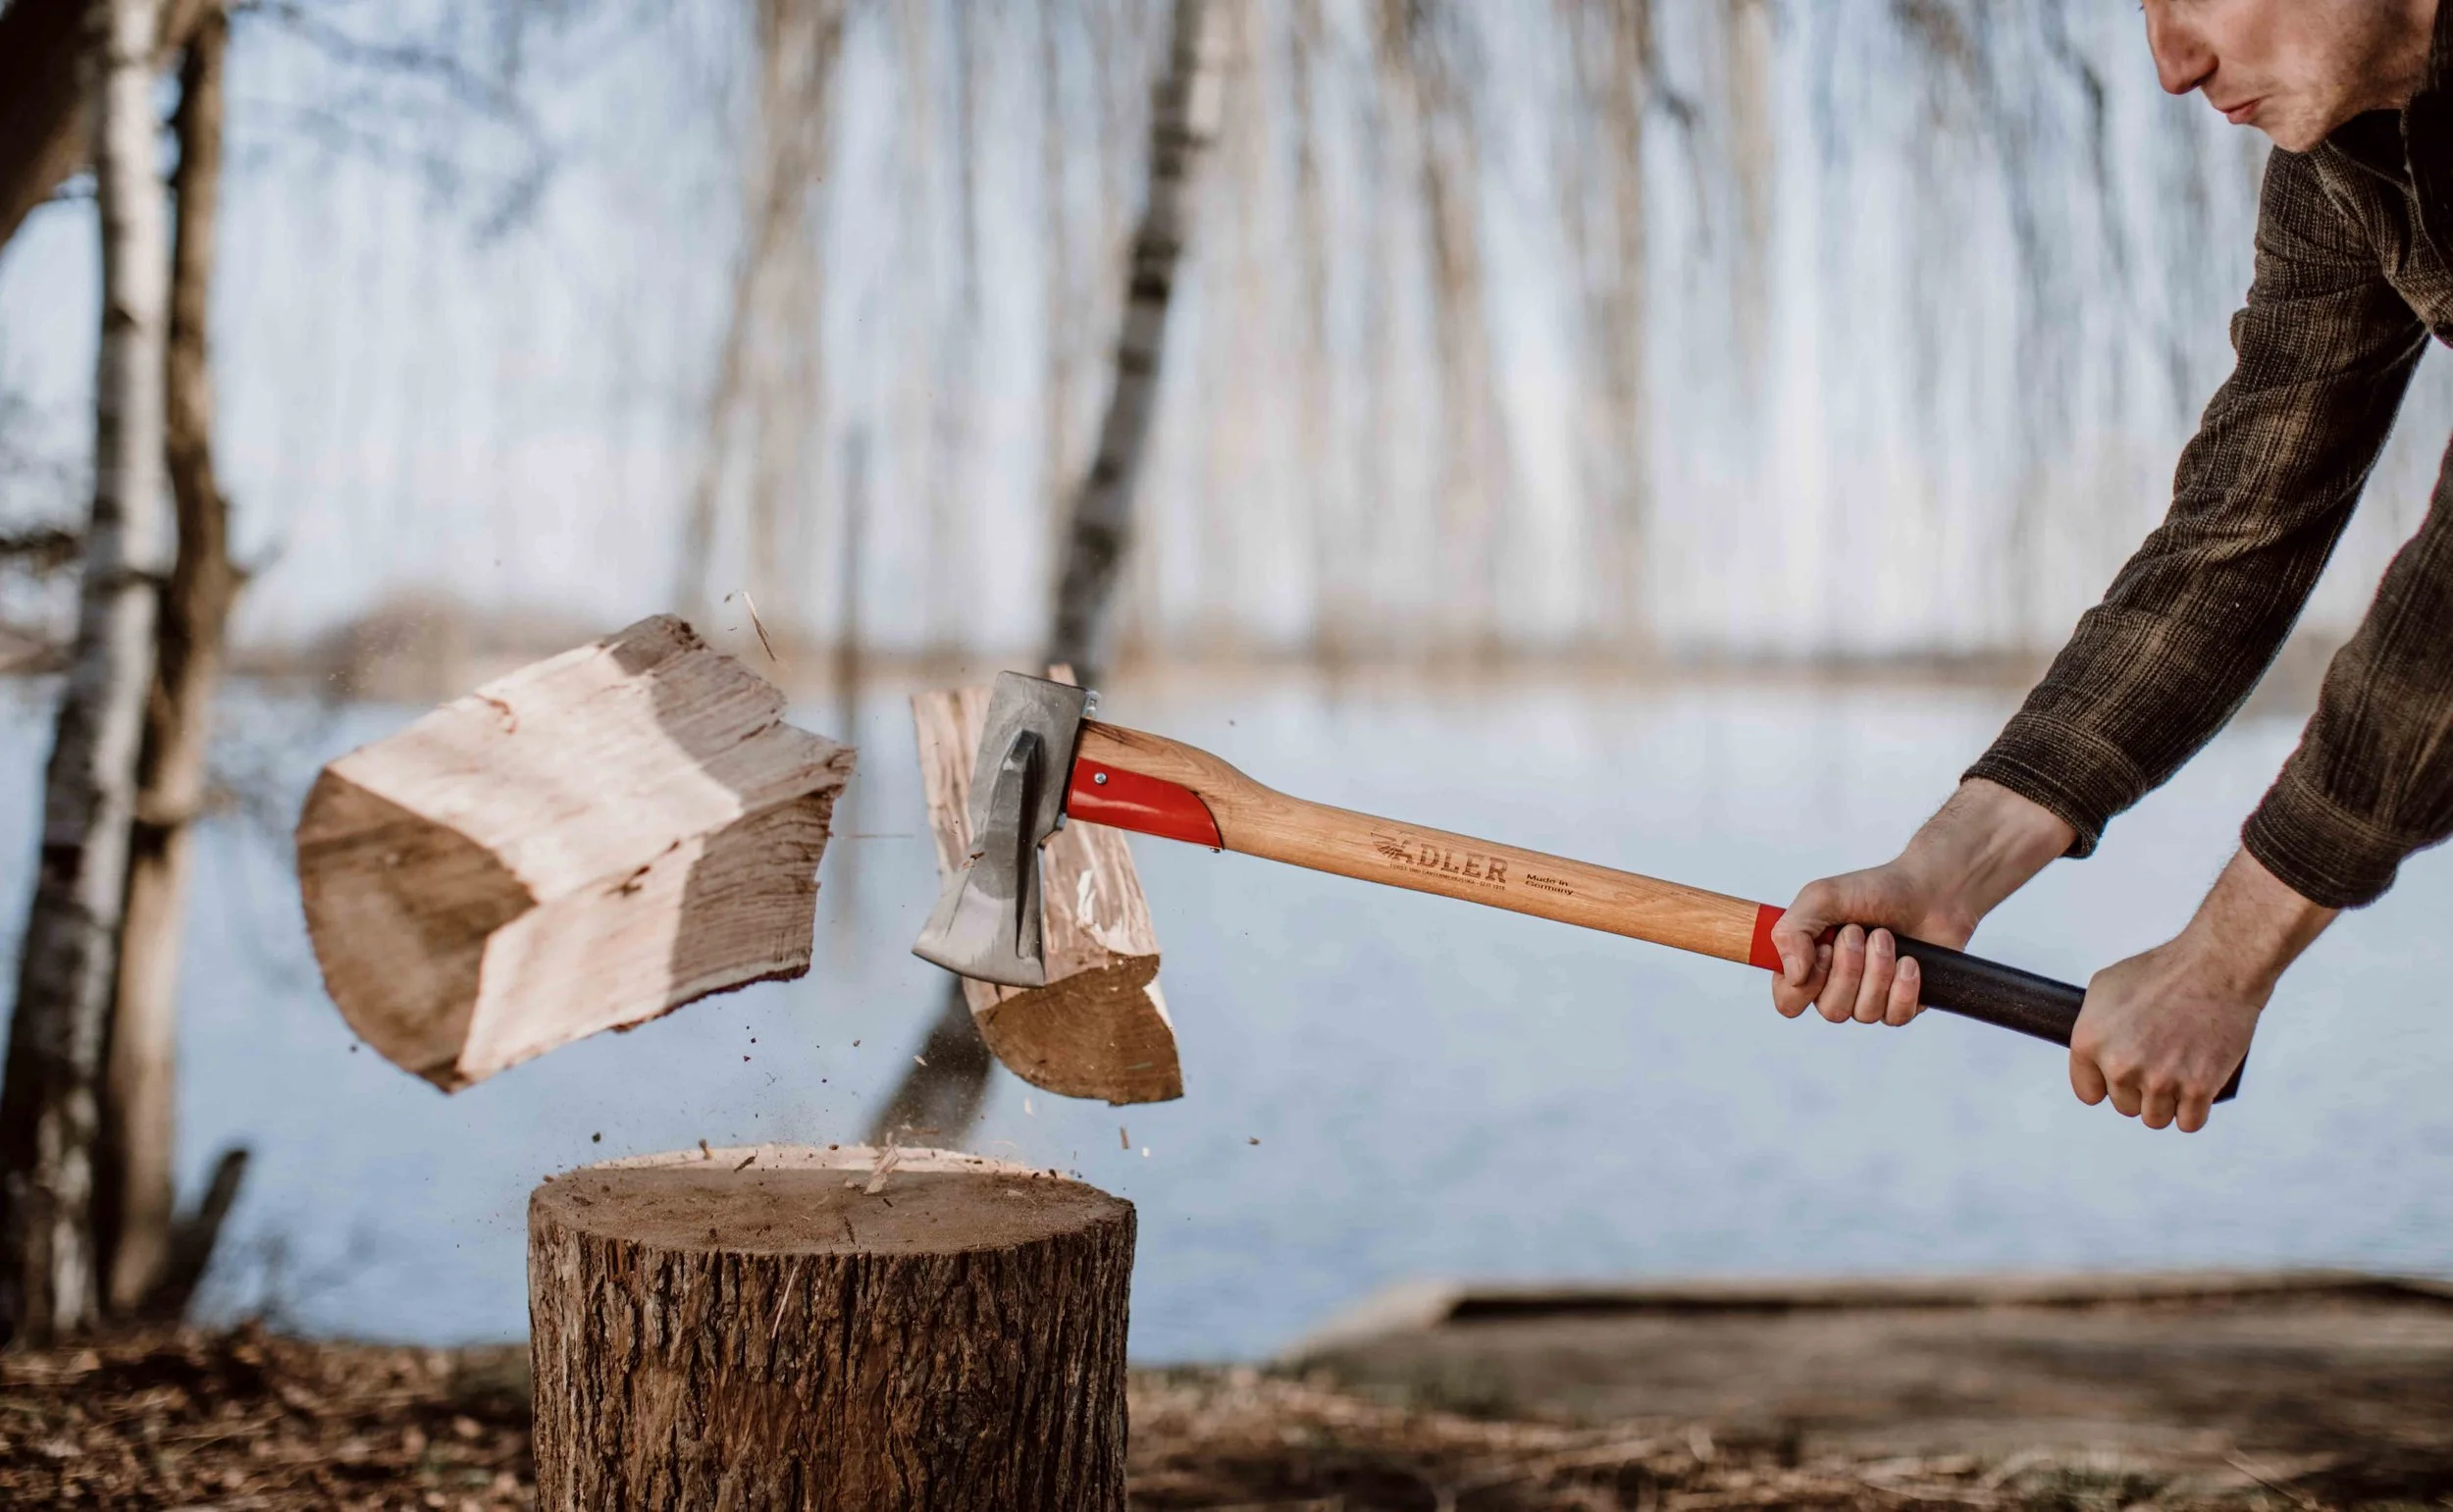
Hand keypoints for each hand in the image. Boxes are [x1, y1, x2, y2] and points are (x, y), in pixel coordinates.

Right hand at [1772, 779, 2073, 1025]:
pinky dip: (1905, 991)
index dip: (1793, 989)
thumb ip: (1789, 930)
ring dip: (1878, 975)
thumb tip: (1787, 972)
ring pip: (1863, 1015)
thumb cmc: (1878, 885)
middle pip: (1827, 1010)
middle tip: (1864, 933)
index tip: (1812, 960)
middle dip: (1848, 970)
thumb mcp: (1823, 896)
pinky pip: (1898, 1018)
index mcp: (1812, 961)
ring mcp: (1875, 996)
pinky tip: (1915, 964)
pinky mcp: (1910, 1002)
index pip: (1785, 1000)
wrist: (1938, 884)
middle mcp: (1839, 983)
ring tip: (1892, 941)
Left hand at [2071, 848, 2334, 1131]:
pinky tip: (2195, 1093)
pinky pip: (2189, 1123)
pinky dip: (2193, 1112)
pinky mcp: (2198, 1089)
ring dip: (2166, 1104)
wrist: (2216, 967)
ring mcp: (2160, 1080)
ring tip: (2177, 1076)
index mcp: (2090, 1043)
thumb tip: (2091, 1052)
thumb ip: (2092, 1025)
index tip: (2121, 1076)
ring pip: (2156, 1118)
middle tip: (2158, 1064)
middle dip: (2139, 1090)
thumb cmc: (2163, 971)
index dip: (2106, 1084)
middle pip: (2124, 1106)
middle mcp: (2120, 1066)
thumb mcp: (2105, 987)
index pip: (2088, 1092)